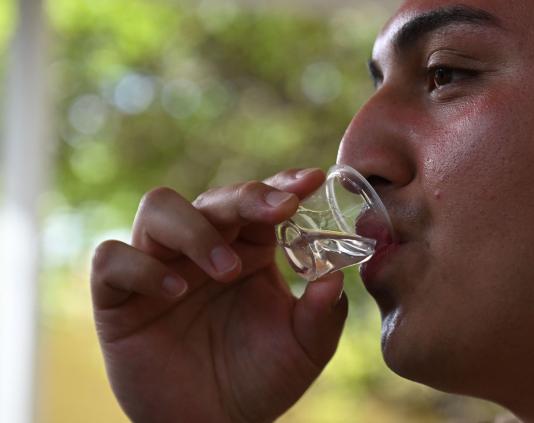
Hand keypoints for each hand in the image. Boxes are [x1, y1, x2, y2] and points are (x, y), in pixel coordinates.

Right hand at [90, 168, 347, 422]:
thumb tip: (335, 276)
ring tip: (227, 270)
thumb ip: (323, 313)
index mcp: (250, 249)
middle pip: (214, 197)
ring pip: (159, 207)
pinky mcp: (118, 295)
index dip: (282, 185)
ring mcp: (159, 265)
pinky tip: (174, 292)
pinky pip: (113, 258)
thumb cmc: (260, 378)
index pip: (261, 201)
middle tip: (278, 210)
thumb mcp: (305, 348)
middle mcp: (203, 247)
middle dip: (246, 197)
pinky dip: (141, 267)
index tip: (311, 181)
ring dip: (196, 230)